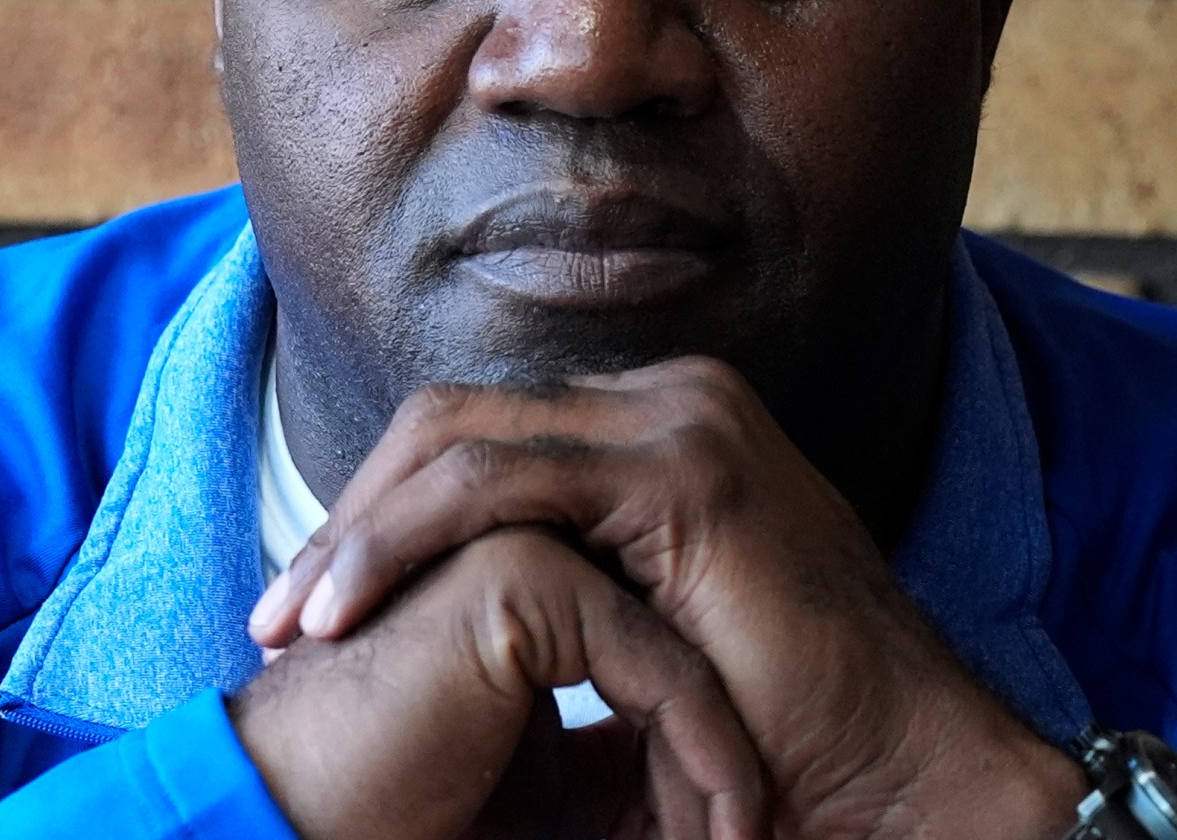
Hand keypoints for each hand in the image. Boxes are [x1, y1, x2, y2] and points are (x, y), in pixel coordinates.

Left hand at [250, 359, 1082, 839]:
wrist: (902, 776)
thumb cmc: (785, 744)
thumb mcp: (636, 660)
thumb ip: (556, 618)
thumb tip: (444, 641)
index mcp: (662, 432)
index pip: (483, 437)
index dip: (385, 514)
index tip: (315, 606)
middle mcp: (672, 400)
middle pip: (454, 420)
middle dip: (351, 514)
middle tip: (274, 610)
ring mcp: (683, 419)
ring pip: (458, 437)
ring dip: (357, 529)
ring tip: (290, 616)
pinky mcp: (682, 467)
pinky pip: (497, 480)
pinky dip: (403, 539)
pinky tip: (345, 602)